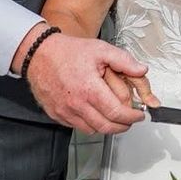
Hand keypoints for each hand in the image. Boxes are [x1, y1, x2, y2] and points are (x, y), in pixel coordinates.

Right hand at [24, 34, 151, 133]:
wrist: (39, 54)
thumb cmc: (67, 52)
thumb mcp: (100, 49)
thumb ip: (124, 61)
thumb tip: (142, 70)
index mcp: (90, 89)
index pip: (117, 113)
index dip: (132, 117)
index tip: (138, 114)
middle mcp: (76, 104)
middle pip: (107, 126)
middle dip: (123, 126)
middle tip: (130, 119)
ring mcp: (65, 112)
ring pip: (93, 130)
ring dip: (107, 126)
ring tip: (113, 115)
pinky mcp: (56, 114)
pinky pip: (77, 127)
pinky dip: (90, 124)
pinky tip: (94, 112)